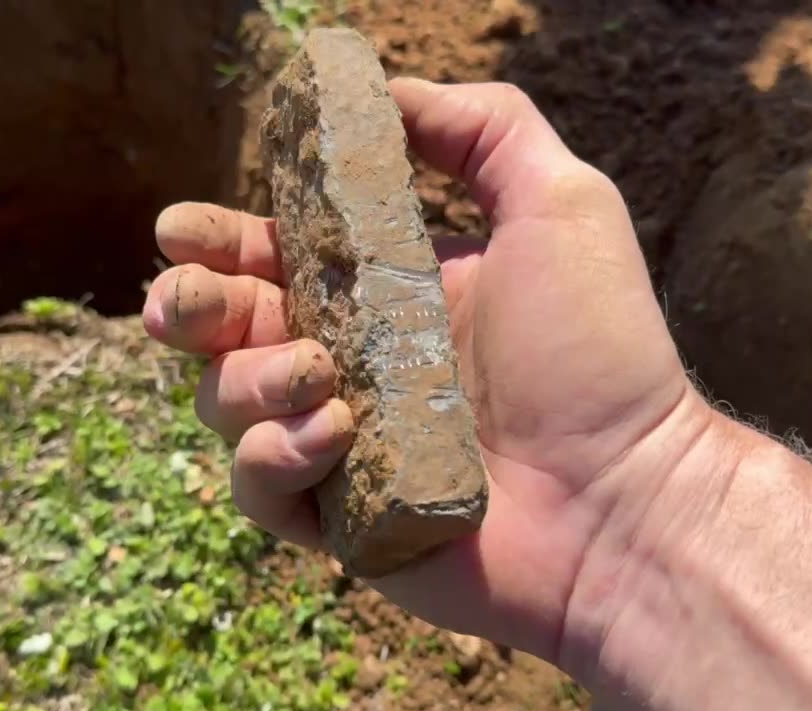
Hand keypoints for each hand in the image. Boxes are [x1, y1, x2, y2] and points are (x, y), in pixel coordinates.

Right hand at [142, 79, 715, 668]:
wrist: (628, 499)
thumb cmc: (600, 353)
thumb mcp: (560, 205)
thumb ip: (483, 127)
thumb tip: (386, 90)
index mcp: (384, 293)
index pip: (275, 256)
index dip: (220, 240)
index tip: (182, 229)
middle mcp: (350, 363)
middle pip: (225, 329)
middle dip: (190, 307)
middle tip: (185, 303)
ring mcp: (338, 444)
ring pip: (226, 403)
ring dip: (249, 379)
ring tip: (319, 371)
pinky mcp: (337, 520)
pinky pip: (259, 487)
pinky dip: (276, 455)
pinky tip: (335, 435)